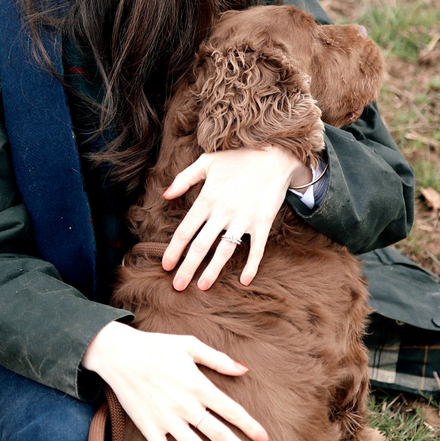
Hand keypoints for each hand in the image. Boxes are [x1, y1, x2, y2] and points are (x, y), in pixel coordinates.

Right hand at [82, 321, 267, 440]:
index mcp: (197, 384)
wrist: (119, 354)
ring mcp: (165, 418)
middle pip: (217, 433)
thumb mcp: (189, 344)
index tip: (264, 439)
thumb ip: (218, 359)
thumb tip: (243, 370)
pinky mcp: (148, 426)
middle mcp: (184, 405)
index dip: (249, 426)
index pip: (230, 410)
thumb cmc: (157, 347)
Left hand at [161, 144, 308, 290]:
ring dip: (212, 271)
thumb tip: (165, 195)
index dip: (174, 250)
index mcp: (207, 198)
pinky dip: (251, 266)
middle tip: (177, 286)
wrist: (274, 153)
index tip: (166, 266)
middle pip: (200, 246)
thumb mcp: (207, 161)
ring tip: (202, 287)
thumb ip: (184, 178)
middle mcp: (222, 211)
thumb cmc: (238, 157)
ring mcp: (243, 218)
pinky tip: (244, 280)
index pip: (185, 230)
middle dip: (187, 268)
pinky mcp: (262, 222)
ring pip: (224, 251)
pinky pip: (256, 249)